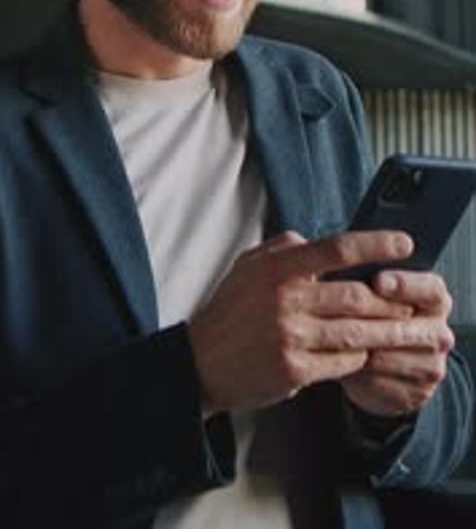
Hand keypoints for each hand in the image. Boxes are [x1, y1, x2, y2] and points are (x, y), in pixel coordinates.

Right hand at [188, 229, 415, 416]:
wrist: (200, 361)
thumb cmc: (230, 310)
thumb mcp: (249, 265)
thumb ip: (284, 247)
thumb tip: (315, 238)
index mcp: (278, 269)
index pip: (336, 249)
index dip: (376, 244)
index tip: (404, 243)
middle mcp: (285, 300)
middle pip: (357, 295)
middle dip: (389, 299)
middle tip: (408, 301)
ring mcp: (291, 337)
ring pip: (356, 332)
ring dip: (382, 331)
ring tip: (398, 328)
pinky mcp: (294, 371)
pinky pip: (343, 362)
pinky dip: (358, 357)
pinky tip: (362, 352)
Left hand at [341, 269, 453, 416]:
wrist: (383, 363)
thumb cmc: (374, 312)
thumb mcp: (374, 290)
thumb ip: (365, 276)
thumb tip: (339, 264)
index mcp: (435, 298)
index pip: (429, 289)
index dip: (404, 284)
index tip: (378, 281)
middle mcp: (440, 332)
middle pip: (408, 327)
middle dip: (372, 321)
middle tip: (340, 315)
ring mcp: (432, 365)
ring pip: (387, 356)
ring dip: (356, 348)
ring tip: (328, 335)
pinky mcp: (416, 393)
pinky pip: (378, 382)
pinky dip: (355, 372)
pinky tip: (337, 360)